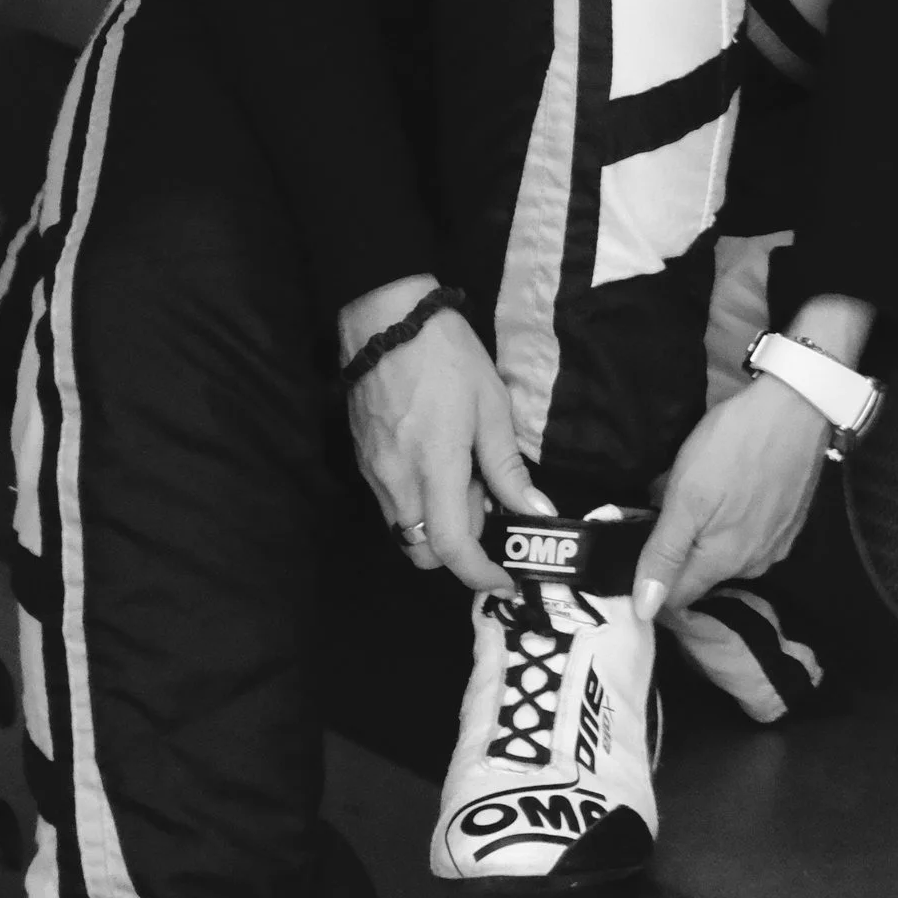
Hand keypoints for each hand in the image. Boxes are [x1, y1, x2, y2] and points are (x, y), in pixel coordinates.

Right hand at [340, 276, 529, 597]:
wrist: (384, 317)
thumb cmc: (446, 355)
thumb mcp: (491, 405)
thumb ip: (508, 467)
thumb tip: (535, 511)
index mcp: (434, 467)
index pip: (451, 546)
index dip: (479, 574)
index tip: (504, 580)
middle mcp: (397, 481)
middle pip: (423, 552)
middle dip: (457, 547)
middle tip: (484, 504)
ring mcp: (373, 472)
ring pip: (404, 531)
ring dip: (436, 524)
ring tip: (461, 477)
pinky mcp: (362, 459)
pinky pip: (391, 504)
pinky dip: (418, 502)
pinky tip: (436, 464)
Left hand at [634, 373, 830, 620]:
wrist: (795, 407)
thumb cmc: (732, 447)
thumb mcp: (685, 497)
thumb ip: (664, 554)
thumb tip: (644, 610)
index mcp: (724, 563)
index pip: (676, 598)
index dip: (651, 582)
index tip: (634, 552)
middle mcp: (754, 565)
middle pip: (701, 575)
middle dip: (678, 553)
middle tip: (660, 511)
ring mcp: (776, 545)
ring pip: (725, 556)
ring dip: (705, 537)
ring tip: (694, 498)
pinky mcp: (789, 524)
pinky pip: (748, 538)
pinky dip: (731, 524)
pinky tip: (727, 493)